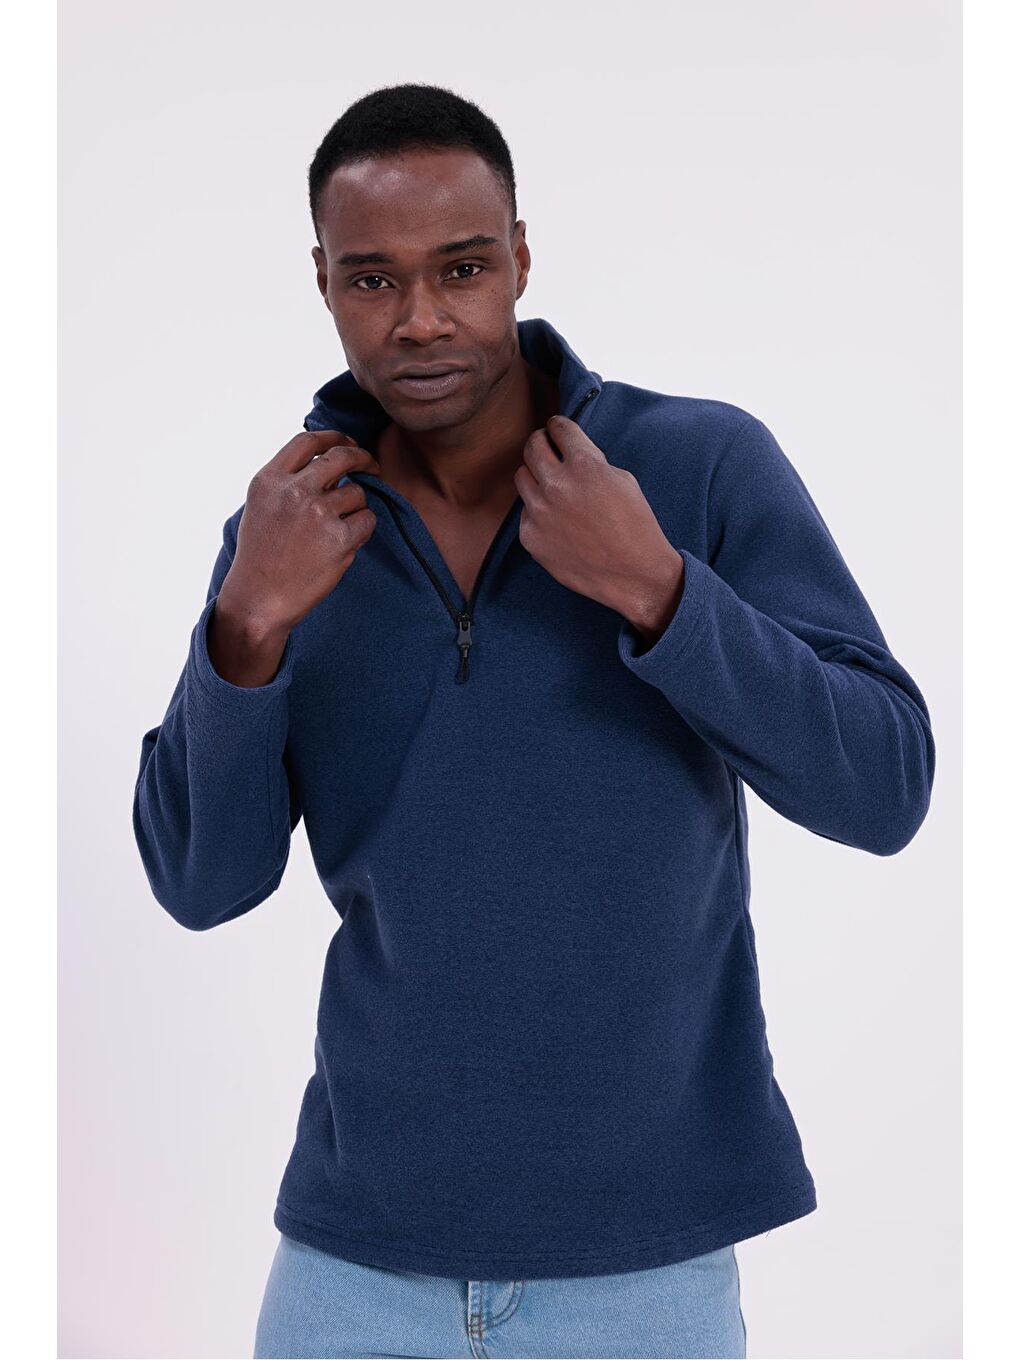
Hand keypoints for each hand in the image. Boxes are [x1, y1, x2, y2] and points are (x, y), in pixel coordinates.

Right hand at [219, 429, 381, 637]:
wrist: (259, 599)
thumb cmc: (260, 556)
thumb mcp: (261, 507)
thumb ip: (288, 482)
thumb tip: (328, 463)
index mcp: (270, 480)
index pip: (308, 441)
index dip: (334, 437)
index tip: (348, 444)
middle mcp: (294, 491)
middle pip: (341, 456)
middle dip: (363, 458)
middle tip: (372, 467)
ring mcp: (317, 514)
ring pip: (357, 493)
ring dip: (356, 507)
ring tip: (339, 528)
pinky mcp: (339, 538)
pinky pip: (367, 520)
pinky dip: (363, 529)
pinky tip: (347, 542)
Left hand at [514, 414, 685, 639]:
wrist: (633, 573)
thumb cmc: (635, 527)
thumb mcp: (622, 480)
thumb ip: (590, 463)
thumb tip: (568, 456)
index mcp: (583, 465)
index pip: (558, 428)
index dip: (557, 426)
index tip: (556, 428)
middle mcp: (556, 485)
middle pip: (532, 447)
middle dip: (541, 442)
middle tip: (546, 447)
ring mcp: (539, 512)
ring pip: (522, 477)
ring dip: (536, 476)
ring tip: (552, 486)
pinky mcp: (530, 536)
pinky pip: (525, 513)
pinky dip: (538, 512)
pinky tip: (558, 522)